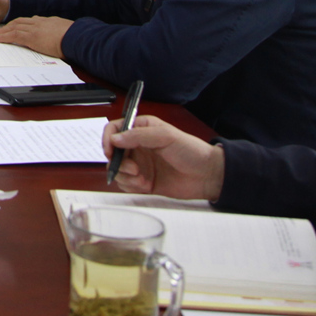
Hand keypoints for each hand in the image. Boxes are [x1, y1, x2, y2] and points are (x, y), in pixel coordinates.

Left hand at [0, 15, 71, 58]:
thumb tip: (63, 39)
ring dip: (2, 31)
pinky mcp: (31, 37)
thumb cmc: (77, 37)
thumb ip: (61, 33)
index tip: (16, 26)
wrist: (77, 37)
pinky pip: (13, 35)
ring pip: (14, 27)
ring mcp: (35, 29)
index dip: (21, 24)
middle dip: (8, 26)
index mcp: (49, 22)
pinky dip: (3, 36)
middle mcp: (40, 22)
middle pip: (20, 21)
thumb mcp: (68, 33)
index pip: (32, 21)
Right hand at [103, 114, 224, 199]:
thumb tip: (115, 139)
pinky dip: (131, 186)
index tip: (110, 150)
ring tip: (140, 177)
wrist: (207, 176)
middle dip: (117, 161)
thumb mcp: (165, 136)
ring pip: (116, 169)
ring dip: (124, 175)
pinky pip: (125, 184)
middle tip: (132, 168)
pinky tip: (144, 184)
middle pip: (112, 152)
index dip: (108, 139)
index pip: (114, 130)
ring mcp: (139, 164)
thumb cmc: (191, 151)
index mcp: (142, 129)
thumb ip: (138, 135)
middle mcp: (137, 146)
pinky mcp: (143, 182)